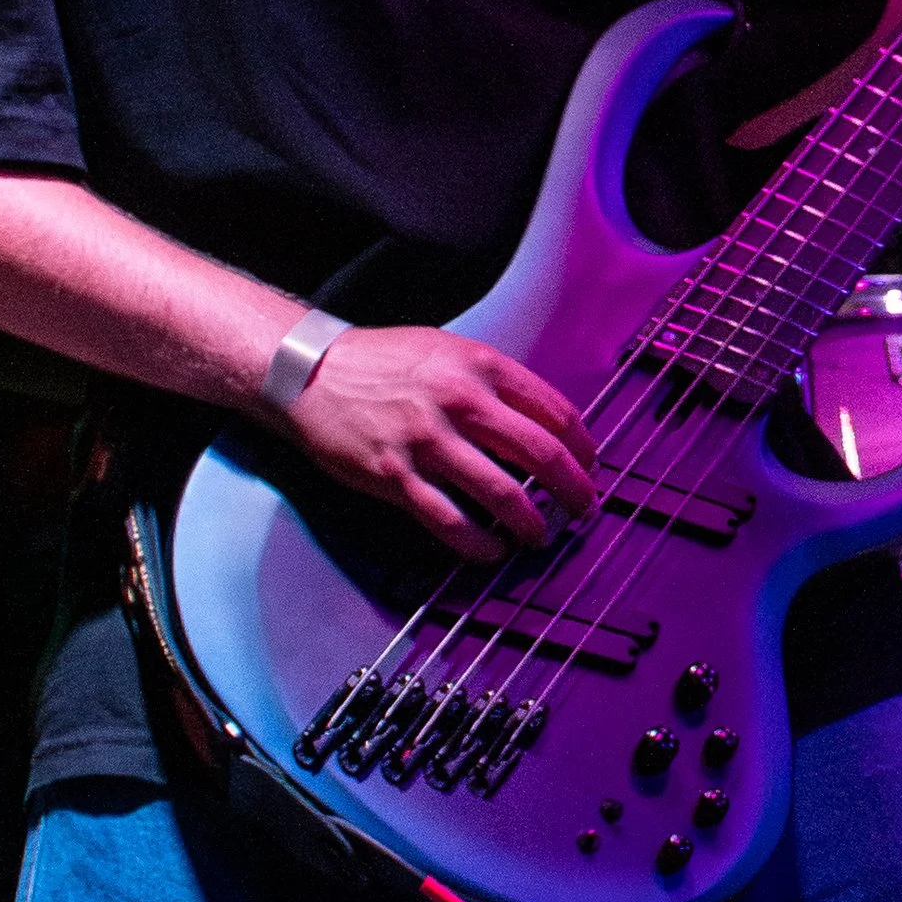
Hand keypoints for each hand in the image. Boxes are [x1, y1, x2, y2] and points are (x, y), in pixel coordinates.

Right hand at [279, 325, 596, 559]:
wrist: (310, 373)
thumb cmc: (381, 361)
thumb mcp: (446, 350)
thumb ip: (492, 381)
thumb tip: (539, 422)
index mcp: (479, 366)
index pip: (554, 411)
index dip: (583, 446)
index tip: (591, 466)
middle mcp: (460, 401)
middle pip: (542, 455)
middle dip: (574, 490)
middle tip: (585, 509)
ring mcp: (428, 442)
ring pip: (504, 495)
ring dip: (533, 524)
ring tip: (541, 536)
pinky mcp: (397, 477)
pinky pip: (451, 522)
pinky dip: (480, 544)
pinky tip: (491, 551)